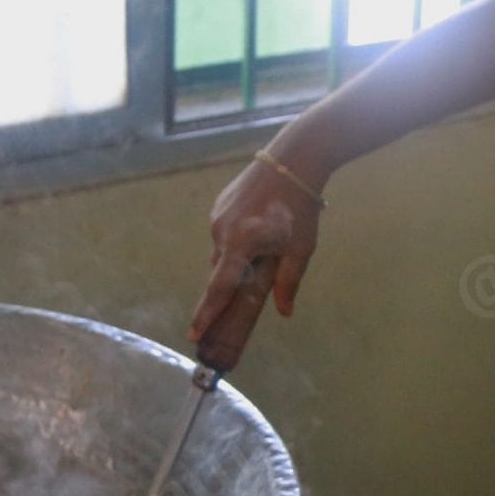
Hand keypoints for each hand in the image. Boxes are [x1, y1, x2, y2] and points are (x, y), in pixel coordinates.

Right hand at [187, 154, 321, 368]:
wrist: (292, 160)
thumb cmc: (300, 208)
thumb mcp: (301, 249)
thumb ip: (288, 282)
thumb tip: (283, 312)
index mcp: (240, 245)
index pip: (219, 288)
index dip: (207, 315)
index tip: (193, 335)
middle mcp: (221, 231)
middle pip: (220, 271)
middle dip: (231, 283)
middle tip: (249, 285)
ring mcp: (217, 216)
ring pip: (222, 251)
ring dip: (237, 259)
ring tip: (266, 247)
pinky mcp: (219, 205)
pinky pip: (224, 233)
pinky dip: (237, 241)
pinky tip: (258, 230)